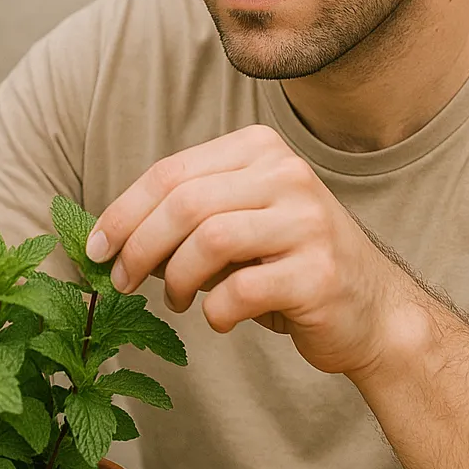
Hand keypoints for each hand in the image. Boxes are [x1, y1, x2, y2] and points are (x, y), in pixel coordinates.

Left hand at [85, 124, 421, 376]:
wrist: (374, 312)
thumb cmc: (287, 266)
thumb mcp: (238, 224)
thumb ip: (187, 218)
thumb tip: (106, 239)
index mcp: (260, 151)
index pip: (172, 172)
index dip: (123, 213)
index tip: (94, 249)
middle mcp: (287, 175)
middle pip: (185, 203)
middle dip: (138, 247)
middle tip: (121, 282)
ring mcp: (307, 222)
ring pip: (208, 240)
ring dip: (175, 279)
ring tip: (174, 300)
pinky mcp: (318, 273)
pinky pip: (240, 291)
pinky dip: (215, 312)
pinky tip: (221, 318)